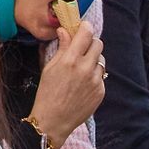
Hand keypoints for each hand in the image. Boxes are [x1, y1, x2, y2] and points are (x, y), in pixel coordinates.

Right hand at [28, 10, 106, 143]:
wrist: (53, 120)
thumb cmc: (47, 93)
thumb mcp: (49, 67)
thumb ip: (61, 48)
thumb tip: (65, 31)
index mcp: (70, 60)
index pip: (86, 34)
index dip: (85, 27)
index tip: (83, 27)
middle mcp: (85, 68)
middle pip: (98, 44)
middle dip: (90, 43)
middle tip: (82, 48)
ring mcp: (95, 81)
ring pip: (101, 60)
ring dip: (93, 59)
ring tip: (81, 68)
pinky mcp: (101, 91)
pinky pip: (101, 76)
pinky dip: (94, 75)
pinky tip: (83, 83)